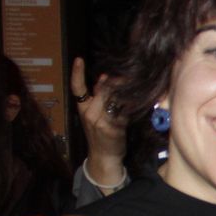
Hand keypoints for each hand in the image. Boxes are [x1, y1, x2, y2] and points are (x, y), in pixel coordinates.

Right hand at [71, 57, 127, 186]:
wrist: (103, 156)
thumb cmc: (101, 133)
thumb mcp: (94, 115)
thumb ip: (98, 97)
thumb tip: (105, 77)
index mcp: (82, 108)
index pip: (76, 88)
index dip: (76, 73)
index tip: (79, 59)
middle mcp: (89, 113)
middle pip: (103, 89)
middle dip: (116, 81)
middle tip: (129, 75)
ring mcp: (100, 121)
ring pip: (115, 98)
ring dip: (126, 91)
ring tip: (135, 86)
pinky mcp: (113, 128)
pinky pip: (124, 111)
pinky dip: (132, 106)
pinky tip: (138, 103)